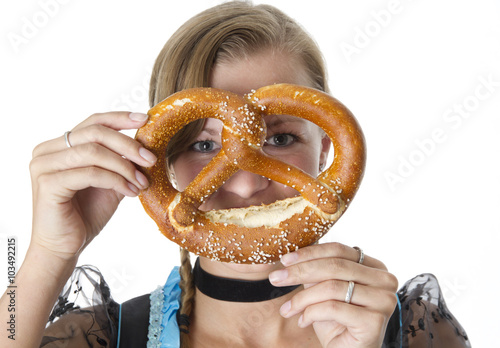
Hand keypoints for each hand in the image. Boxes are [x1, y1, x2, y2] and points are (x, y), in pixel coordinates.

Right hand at [29, 112, 156, 259]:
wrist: (66, 247)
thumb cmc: (85, 214)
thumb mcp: (109, 182)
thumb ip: (120, 162)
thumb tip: (145, 145)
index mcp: (59, 146)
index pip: (93, 122)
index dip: (120, 118)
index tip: (145, 119)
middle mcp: (47, 151)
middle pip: (95, 133)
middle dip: (128, 145)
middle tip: (150, 159)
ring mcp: (44, 165)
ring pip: (94, 152)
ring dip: (125, 167)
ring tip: (141, 182)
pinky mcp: (48, 183)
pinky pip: (91, 173)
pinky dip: (116, 181)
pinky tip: (130, 192)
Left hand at [269, 242, 397, 347]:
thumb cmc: (336, 323)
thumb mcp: (324, 291)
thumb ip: (316, 271)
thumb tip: (291, 256)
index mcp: (375, 267)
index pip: (339, 250)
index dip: (309, 253)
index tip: (284, 259)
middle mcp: (385, 281)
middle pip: (335, 266)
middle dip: (300, 272)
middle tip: (275, 278)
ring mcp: (384, 300)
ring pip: (332, 287)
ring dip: (302, 298)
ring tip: (287, 310)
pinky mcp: (375, 321)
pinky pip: (333, 308)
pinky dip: (311, 313)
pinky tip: (302, 321)